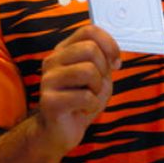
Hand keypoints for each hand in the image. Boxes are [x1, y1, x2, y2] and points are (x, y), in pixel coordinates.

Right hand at [35, 24, 121, 153]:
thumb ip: (103, 60)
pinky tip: (81, 110)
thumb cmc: (80, 102)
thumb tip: (113, 53)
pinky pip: (85, 96)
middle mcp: (53, 61)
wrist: (60, 132)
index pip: (89, 31)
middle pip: (90, 49)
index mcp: (63, 51)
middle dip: (103, 70)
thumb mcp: (97, 76)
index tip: (115, 62)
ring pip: (88, 70)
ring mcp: (48, 80)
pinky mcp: (49, 100)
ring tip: (88, 98)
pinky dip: (92, 106)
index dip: (109, 44)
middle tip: (96, 86)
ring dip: (97, 89)